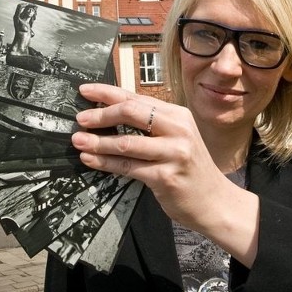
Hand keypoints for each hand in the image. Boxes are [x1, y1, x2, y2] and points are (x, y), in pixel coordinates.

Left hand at [73, 83, 221, 225]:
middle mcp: (178, 130)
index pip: (136, 98)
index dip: (107, 93)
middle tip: (80, 119)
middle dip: (101, 115)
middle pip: (131, 112)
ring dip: (97, 141)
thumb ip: (149, 124)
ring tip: (78, 140)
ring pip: (126, 142)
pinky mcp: (166, 177)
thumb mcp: (175, 138)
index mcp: (178, 115)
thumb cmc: (189, 167)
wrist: (213, 201)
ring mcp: (174, 153)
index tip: (85, 91)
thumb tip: (109, 112)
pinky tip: (90, 160)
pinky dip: (105, 163)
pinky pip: (128, 167)